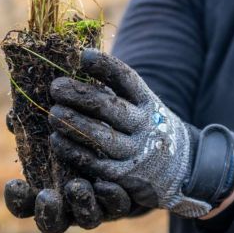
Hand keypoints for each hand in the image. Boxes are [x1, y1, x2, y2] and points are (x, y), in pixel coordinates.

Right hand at [2, 111, 148, 232]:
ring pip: (86, 218)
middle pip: (53, 223)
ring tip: (77, 185)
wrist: (129, 150)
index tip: (13, 183)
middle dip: (48, 212)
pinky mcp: (121, 203)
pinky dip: (112, 197)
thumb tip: (11, 115)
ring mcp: (96, 208)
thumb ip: (34, 126)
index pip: (24, 205)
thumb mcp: (58, 130)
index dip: (17, 199)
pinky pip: (117, 207)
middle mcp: (69, 207)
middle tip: (46, 196)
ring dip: (81, 204)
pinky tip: (109, 183)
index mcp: (47, 192)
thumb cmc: (79, 138)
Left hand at [48, 49, 233, 218]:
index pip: (126, 79)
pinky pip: (96, 163)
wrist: (181, 166)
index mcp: (147, 101)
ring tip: (52, 113)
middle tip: (55, 87)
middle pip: (110, 107)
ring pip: (101, 137)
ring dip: (74, 124)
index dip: (105, 66)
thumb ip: (115, 91)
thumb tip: (75, 65)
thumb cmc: (146, 127)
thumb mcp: (142, 104)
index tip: (82, 56)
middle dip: (80, 96)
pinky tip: (56, 140)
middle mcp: (144, 125)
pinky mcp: (125, 176)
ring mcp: (136, 152)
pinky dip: (74, 151)